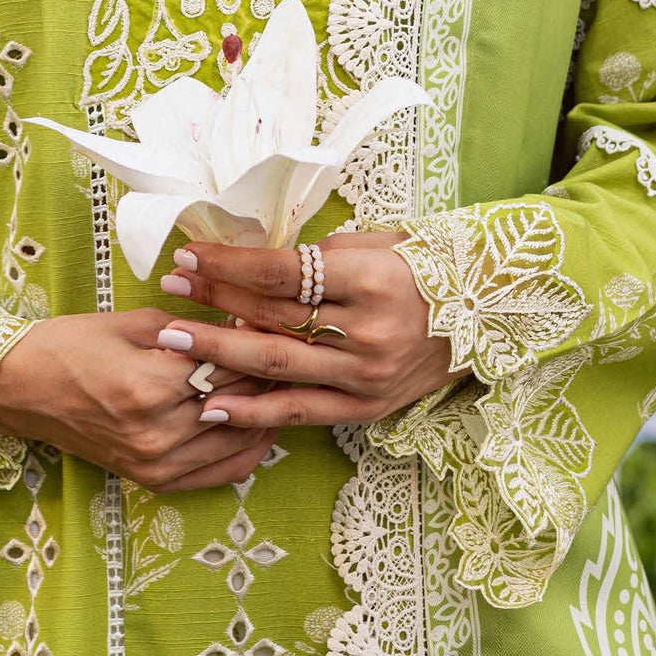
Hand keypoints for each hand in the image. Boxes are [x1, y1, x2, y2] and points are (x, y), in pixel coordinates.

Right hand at [0, 308, 273, 491]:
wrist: (20, 389)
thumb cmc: (70, 344)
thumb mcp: (131, 322)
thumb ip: (191, 327)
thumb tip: (244, 323)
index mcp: (151, 384)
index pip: (230, 364)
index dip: (258, 342)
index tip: (281, 322)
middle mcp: (158, 432)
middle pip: (239, 399)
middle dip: (268, 371)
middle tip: (292, 347)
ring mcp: (156, 463)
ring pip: (239, 436)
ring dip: (266, 408)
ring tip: (285, 380)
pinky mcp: (153, 481)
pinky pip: (221, 472)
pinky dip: (249, 449)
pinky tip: (264, 425)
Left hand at [151, 232, 454, 431]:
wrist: (488, 315)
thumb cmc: (423, 267)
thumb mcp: (377, 243)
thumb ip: (318, 258)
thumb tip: (250, 267)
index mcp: (370, 279)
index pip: (282, 274)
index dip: (229, 265)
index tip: (188, 256)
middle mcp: (368, 331)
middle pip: (273, 319)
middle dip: (212, 302)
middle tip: (168, 291)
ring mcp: (367, 376)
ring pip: (279, 366)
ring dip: (220, 353)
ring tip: (172, 343)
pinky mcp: (367, 409)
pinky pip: (300, 412)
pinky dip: (254, 409)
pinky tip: (212, 403)